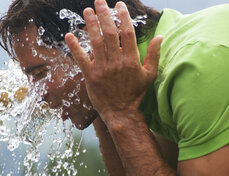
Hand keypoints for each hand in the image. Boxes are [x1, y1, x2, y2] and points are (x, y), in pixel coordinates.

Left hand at [65, 0, 161, 119]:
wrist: (121, 112)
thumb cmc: (135, 94)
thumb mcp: (149, 75)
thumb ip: (154, 55)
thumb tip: (159, 36)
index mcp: (131, 60)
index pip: (127, 33)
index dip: (123, 17)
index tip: (119, 5)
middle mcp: (116, 62)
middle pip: (109, 33)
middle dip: (104, 15)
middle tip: (100, 1)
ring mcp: (102, 69)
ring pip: (95, 42)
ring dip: (90, 25)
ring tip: (87, 11)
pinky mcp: (90, 77)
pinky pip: (81, 59)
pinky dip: (75, 47)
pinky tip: (69, 36)